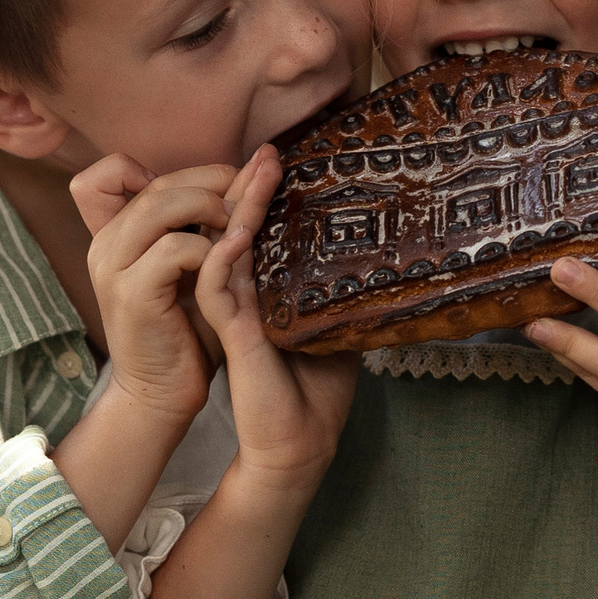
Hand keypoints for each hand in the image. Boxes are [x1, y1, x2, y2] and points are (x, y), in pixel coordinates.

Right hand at [70, 155, 242, 424]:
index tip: (195, 188)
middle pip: (152, 183)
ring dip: (210, 207)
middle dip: (209, 181)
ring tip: (238, 227)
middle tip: (246, 196)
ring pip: (159, 205)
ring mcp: (113, 269)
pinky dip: (212, 248)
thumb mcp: (200, 264)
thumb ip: (215, 219)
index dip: (146, 168)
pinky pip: (174, 249)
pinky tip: (235, 255)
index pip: (103, 174)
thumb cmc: (187, 329)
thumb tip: (258, 166)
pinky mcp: (132, 295)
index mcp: (113, 236)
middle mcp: (104, 247)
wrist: (164, 393)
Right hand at [193, 147, 358, 486]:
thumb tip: (380, 269)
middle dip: (249, 188)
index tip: (281, 164)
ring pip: (224, 249)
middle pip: (236, 231)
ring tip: (256, 171)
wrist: (297, 447)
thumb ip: (339, 299)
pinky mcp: (232, 336)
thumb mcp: (334, 334)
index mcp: (262, 296)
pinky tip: (237, 233)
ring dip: (238, 209)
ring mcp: (233, 315)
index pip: (256, 235)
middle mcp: (243, 299)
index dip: (262, 199)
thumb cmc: (314, 394)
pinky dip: (223, 259)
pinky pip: (217, 289)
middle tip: (268, 151)